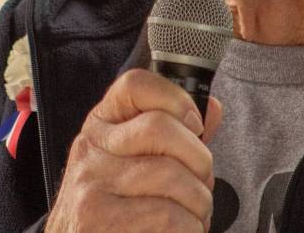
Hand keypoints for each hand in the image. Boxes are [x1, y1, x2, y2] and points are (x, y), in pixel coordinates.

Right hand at [45, 68, 222, 232]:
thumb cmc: (113, 209)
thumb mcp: (130, 163)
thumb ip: (172, 137)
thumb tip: (212, 109)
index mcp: (100, 126)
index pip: (135, 85)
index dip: (176, 98)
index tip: (194, 125)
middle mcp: (90, 151)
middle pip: (162, 129)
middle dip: (200, 161)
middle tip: (200, 183)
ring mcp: (92, 188)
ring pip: (174, 178)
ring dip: (199, 204)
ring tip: (190, 216)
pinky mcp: (102, 224)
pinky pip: (171, 218)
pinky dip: (190, 229)